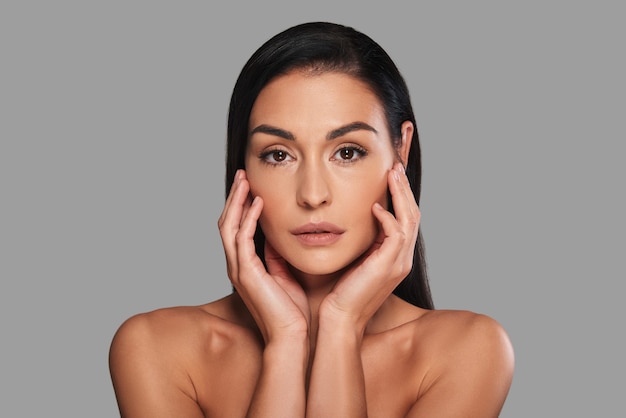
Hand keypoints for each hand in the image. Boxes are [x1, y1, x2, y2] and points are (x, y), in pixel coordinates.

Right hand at [218, 170, 309, 342]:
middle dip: (234, 197)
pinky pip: (242, 239)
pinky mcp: (246, 273)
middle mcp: (236, 266)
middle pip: (227, 222)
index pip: (236, 228)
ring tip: (245, 180)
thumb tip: (275, 236)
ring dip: (237, 201)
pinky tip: (258, 202)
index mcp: (244, 267)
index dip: (240, 206)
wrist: (291, 337)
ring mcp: (238, 269)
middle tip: (243, 175)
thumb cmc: (291, 312)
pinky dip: (248, 217)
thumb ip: (275, 256)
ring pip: (229, 226)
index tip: (250, 186)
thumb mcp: (284, 275)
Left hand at [321, 163, 419, 330]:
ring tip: (392, 174)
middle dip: (404, 189)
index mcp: (394, 258)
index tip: (390, 176)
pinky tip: (376, 207)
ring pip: (409, 220)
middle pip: (413, 215)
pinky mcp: (388, 266)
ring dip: (401, 195)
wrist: (340, 319)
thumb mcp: (353, 260)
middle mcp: (401, 259)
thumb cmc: (340, 293)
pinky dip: (388, 217)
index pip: (405, 220)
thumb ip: (358, 241)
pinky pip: (396, 234)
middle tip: (395, 167)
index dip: (400, 196)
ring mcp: (398, 263)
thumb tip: (347, 217)